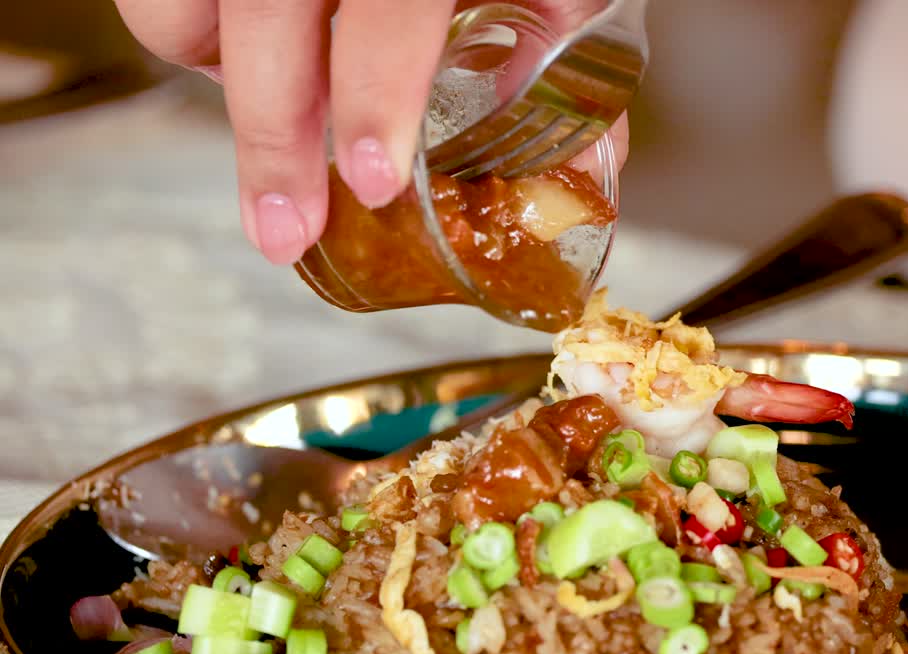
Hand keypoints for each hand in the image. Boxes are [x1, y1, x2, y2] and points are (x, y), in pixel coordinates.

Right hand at [113, 0, 629, 264]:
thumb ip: (560, 42)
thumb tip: (582, 168)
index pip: (392, 5)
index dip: (378, 93)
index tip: (374, 180)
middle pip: (264, 15)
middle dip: (271, 138)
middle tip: (288, 227)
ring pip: (175, 7)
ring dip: (218, 81)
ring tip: (278, 117)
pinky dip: (193, 38)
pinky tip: (245, 55)